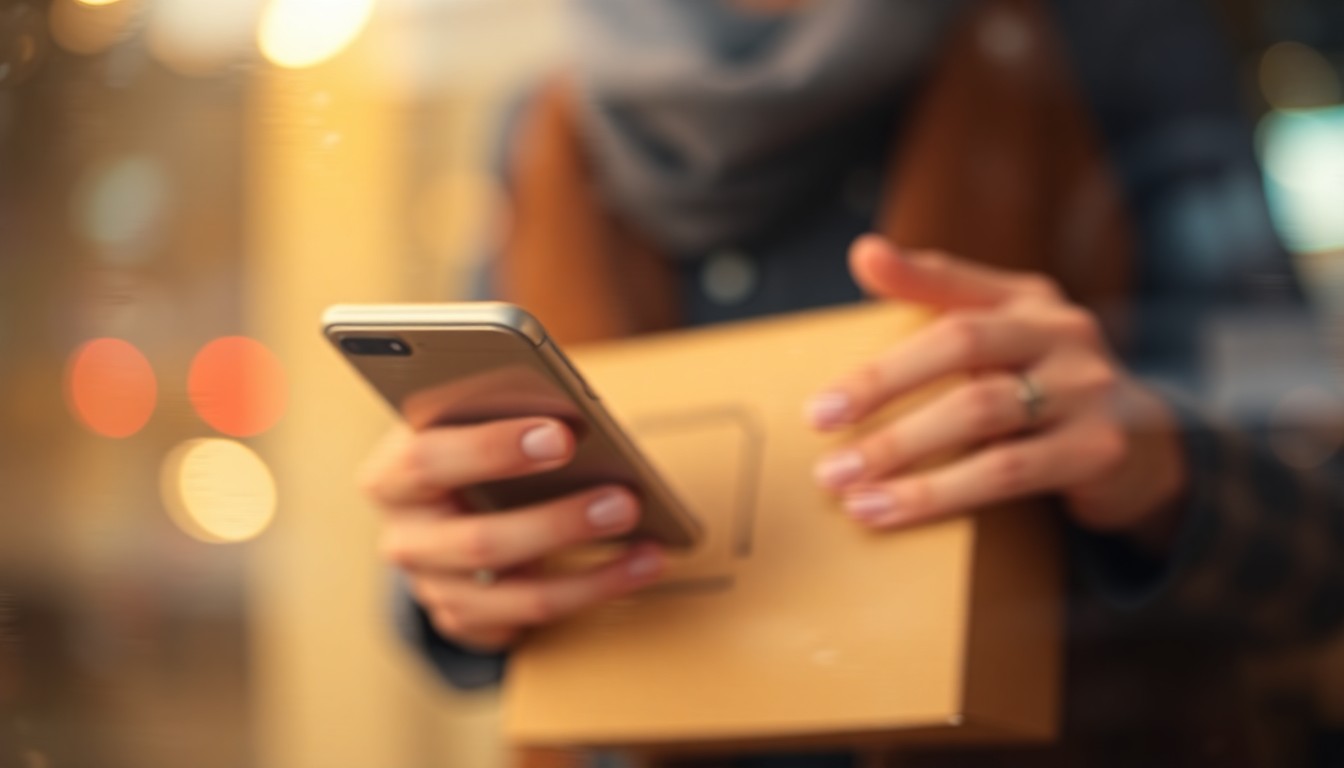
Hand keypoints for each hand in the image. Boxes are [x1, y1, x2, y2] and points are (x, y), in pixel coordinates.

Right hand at [360, 418, 664, 651]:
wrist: (440, 501)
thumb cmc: (468, 440)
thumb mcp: (468, 417)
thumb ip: (503, 413)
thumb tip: (577, 419)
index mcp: (391, 474)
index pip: (427, 461)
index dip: (492, 449)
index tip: (563, 434)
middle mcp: (404, 538)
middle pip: (477, 542)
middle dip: (557, 523)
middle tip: (624, 500)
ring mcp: (433, 589)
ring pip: (513, 597)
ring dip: (589, 576)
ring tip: (648, 548)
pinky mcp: (467, 622)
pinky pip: (532, 621)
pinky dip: (593, 592)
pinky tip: (638, 567)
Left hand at [808, 235, 1186, 545]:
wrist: (1141, 457)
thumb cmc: (1044, 392)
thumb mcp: (1003, 340)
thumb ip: (938, 298)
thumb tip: (864, 253)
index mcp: (1032, 300)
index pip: (963, 278)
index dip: (912, 270)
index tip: (861, 261)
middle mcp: (1064, 333)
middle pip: (961, 344)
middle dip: (882, 382)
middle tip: (819, 419)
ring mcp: (1088, 389)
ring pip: (980, 413)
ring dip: (901, 450)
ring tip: (844, 482)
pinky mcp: (1098, 450)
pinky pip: (1006, 472)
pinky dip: (939, 493)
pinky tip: (888, 510)